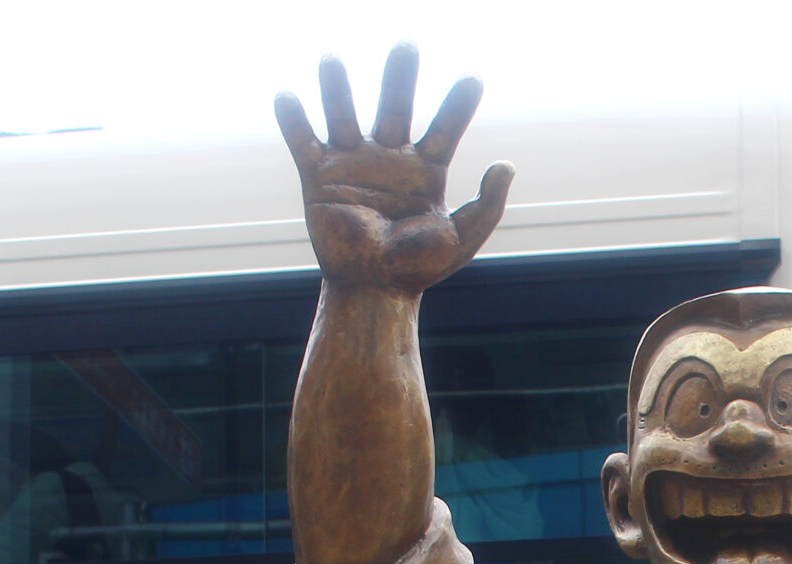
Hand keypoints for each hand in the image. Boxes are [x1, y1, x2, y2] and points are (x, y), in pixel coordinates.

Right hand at [273, 45, 513, 296]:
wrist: (375, 291)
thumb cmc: (420, 269)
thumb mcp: (463, 238)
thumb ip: (487, 204)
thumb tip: (506, 164)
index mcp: (425, 171)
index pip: (444, 128)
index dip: (458, 105)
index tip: (474, 78)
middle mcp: (388, 160)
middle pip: (395, 108)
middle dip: (400, 78)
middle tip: (407, 45)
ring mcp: (352, 164)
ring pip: (343, 115)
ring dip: (337, 88)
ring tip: (331, 58)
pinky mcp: (318, 178)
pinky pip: (303, 143)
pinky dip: (293, 121)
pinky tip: (285, 96)